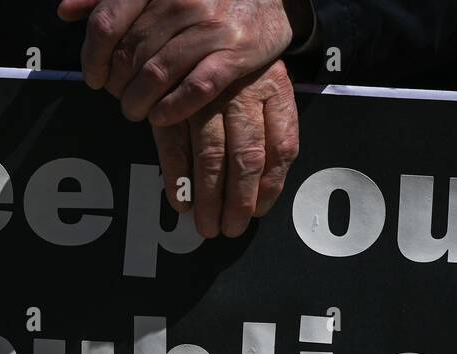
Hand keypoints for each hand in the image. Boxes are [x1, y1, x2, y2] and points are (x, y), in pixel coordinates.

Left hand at [57, 0, 307, 125]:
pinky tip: (160, 117)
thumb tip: (66, 10)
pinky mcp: (236, 53)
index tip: (93, 77)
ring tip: (134, 112)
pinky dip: (172, 108)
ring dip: (139, 102)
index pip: (107, 22)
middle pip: (130, 55)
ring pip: (158, 75)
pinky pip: (195, 88)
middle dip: (117, 85)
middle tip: (117, 99)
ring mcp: (210, 26)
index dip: (93, 57)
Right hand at [150, 59, 298, 238]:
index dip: (270, 188)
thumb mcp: (271, 86)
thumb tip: (264, 193)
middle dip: (237, 201)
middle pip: (246, 157)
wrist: (210, 16)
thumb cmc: (242, 66)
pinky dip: (176, 177)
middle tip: (229, 229)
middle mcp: (243, 92)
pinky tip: (179, 203)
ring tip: (206, 225)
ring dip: (207, 197)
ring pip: (211, 155)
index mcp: (275, 89)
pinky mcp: (174, 99)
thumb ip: (274, 132)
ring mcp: (206, 96)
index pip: (282, 147)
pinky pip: (174, 145)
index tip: (257, 212)